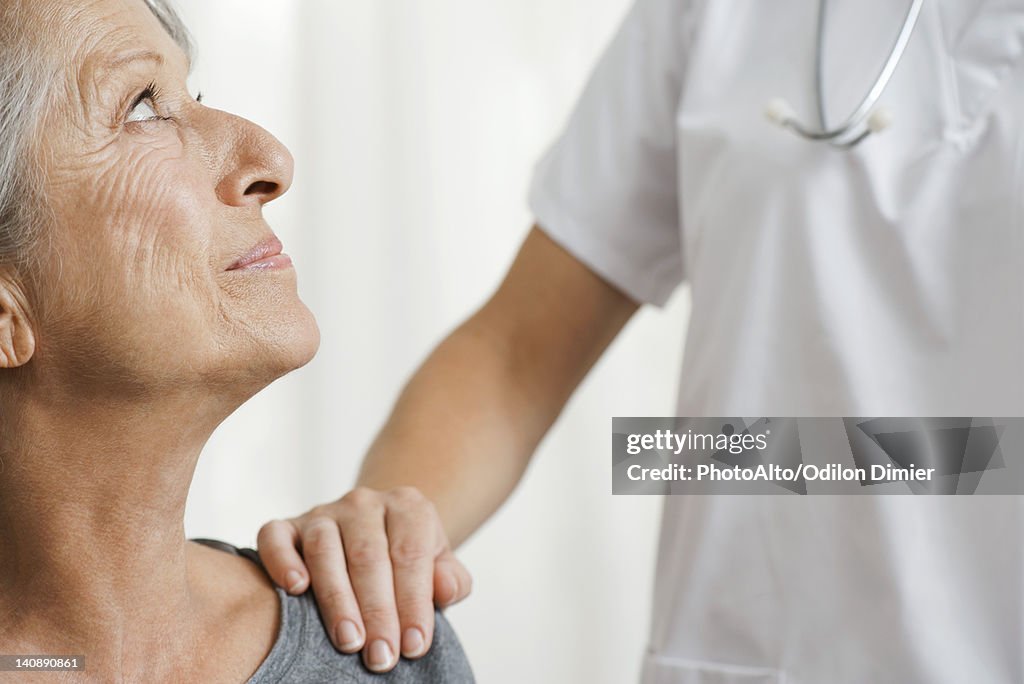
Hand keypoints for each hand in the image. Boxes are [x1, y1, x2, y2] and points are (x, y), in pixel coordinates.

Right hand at [256, 486, 471, 672]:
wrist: (379, 531)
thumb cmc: (409, 561)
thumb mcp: (440, 566)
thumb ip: (451, 579)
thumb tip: (445, 590)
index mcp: (408, 507)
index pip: (411, 555)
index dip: (413, 603)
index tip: (413, 645)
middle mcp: (364, 503)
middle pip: (368, 556)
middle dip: (377, 611)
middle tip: (381, 656)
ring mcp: (324, 512)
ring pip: (325, 549)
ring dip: (336, 598)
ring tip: (348, 641)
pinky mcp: (288, 525)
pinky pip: (275, 536)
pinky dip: (282, 560)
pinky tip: (294, 589)